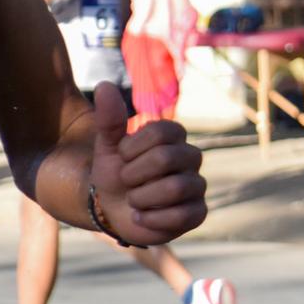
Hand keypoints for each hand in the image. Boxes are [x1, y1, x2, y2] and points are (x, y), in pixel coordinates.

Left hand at [89, 81, 206, 245]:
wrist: (112, 209)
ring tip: (133, 200)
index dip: (133, 147)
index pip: (162, 131)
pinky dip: (152, 219)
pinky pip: (182, 215)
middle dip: (134, 174)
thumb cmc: (114, 172)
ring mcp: (197, 185)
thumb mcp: (107, 146)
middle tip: (126, 180)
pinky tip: (141, 217)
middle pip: (167, 158)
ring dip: (141, 198)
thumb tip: (104, 84)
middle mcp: (190, 157)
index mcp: (172, 136)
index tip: (122, 156)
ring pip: (175, 188)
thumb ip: (109, 119)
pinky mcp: (199, 213)